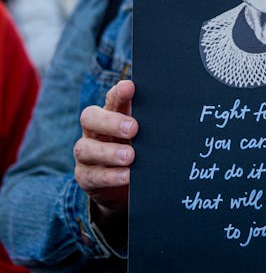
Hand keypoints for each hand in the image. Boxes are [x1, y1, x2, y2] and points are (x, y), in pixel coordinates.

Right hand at [74, 80, 137, 219]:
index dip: (119, 93)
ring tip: (130, 156)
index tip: (130, 88)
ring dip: (109, 152)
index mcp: (110, 115)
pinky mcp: (85, 177)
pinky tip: (127, 176)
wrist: (122, 184)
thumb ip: (150, 122)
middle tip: (133, 128)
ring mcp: (86, 154)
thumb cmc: (137, 150)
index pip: (112, 98)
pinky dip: (110, 176)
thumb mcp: (143, 135)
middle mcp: (94, 131)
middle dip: (110, 122)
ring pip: (85, 149)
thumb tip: (173, 111)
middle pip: (90, 118)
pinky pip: (92, 176)